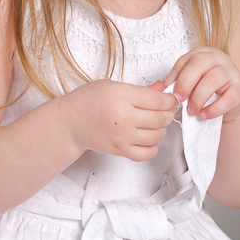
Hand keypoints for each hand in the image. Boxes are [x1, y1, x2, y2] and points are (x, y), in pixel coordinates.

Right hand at [58, 79, 176, 160]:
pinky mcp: (120, 150)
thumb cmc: (88, 100)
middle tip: (166, 110)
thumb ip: (140, 89)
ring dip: (162, 129)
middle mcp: (123, 117)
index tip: (169, 99)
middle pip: (160, 118)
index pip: (158, 100)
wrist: (70, 122)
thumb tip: (162, 89)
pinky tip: (148, 138)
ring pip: (157, 135)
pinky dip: (153, 147)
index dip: (169, 100)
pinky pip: (147, 153)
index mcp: (122, 96)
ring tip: (156, 123)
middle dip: (168, 113)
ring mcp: (122, 136)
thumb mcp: (113, 85)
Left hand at [164, 46, 239, 122]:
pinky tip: (204, 115)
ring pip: (212, 80)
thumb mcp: (193, 82)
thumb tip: (164, 89)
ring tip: (192, 111)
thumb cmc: (208, 90)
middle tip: (179, 100)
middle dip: (185, 83)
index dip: (175, 77)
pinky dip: (213, 109)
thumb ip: (180, 82)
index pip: (185, 60)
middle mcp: (218, 58)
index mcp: (203, 53)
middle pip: (199, 63)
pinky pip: (227, 99)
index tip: (170, 92)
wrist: (233, 102)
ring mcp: (232, 72)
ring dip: (198, 98)